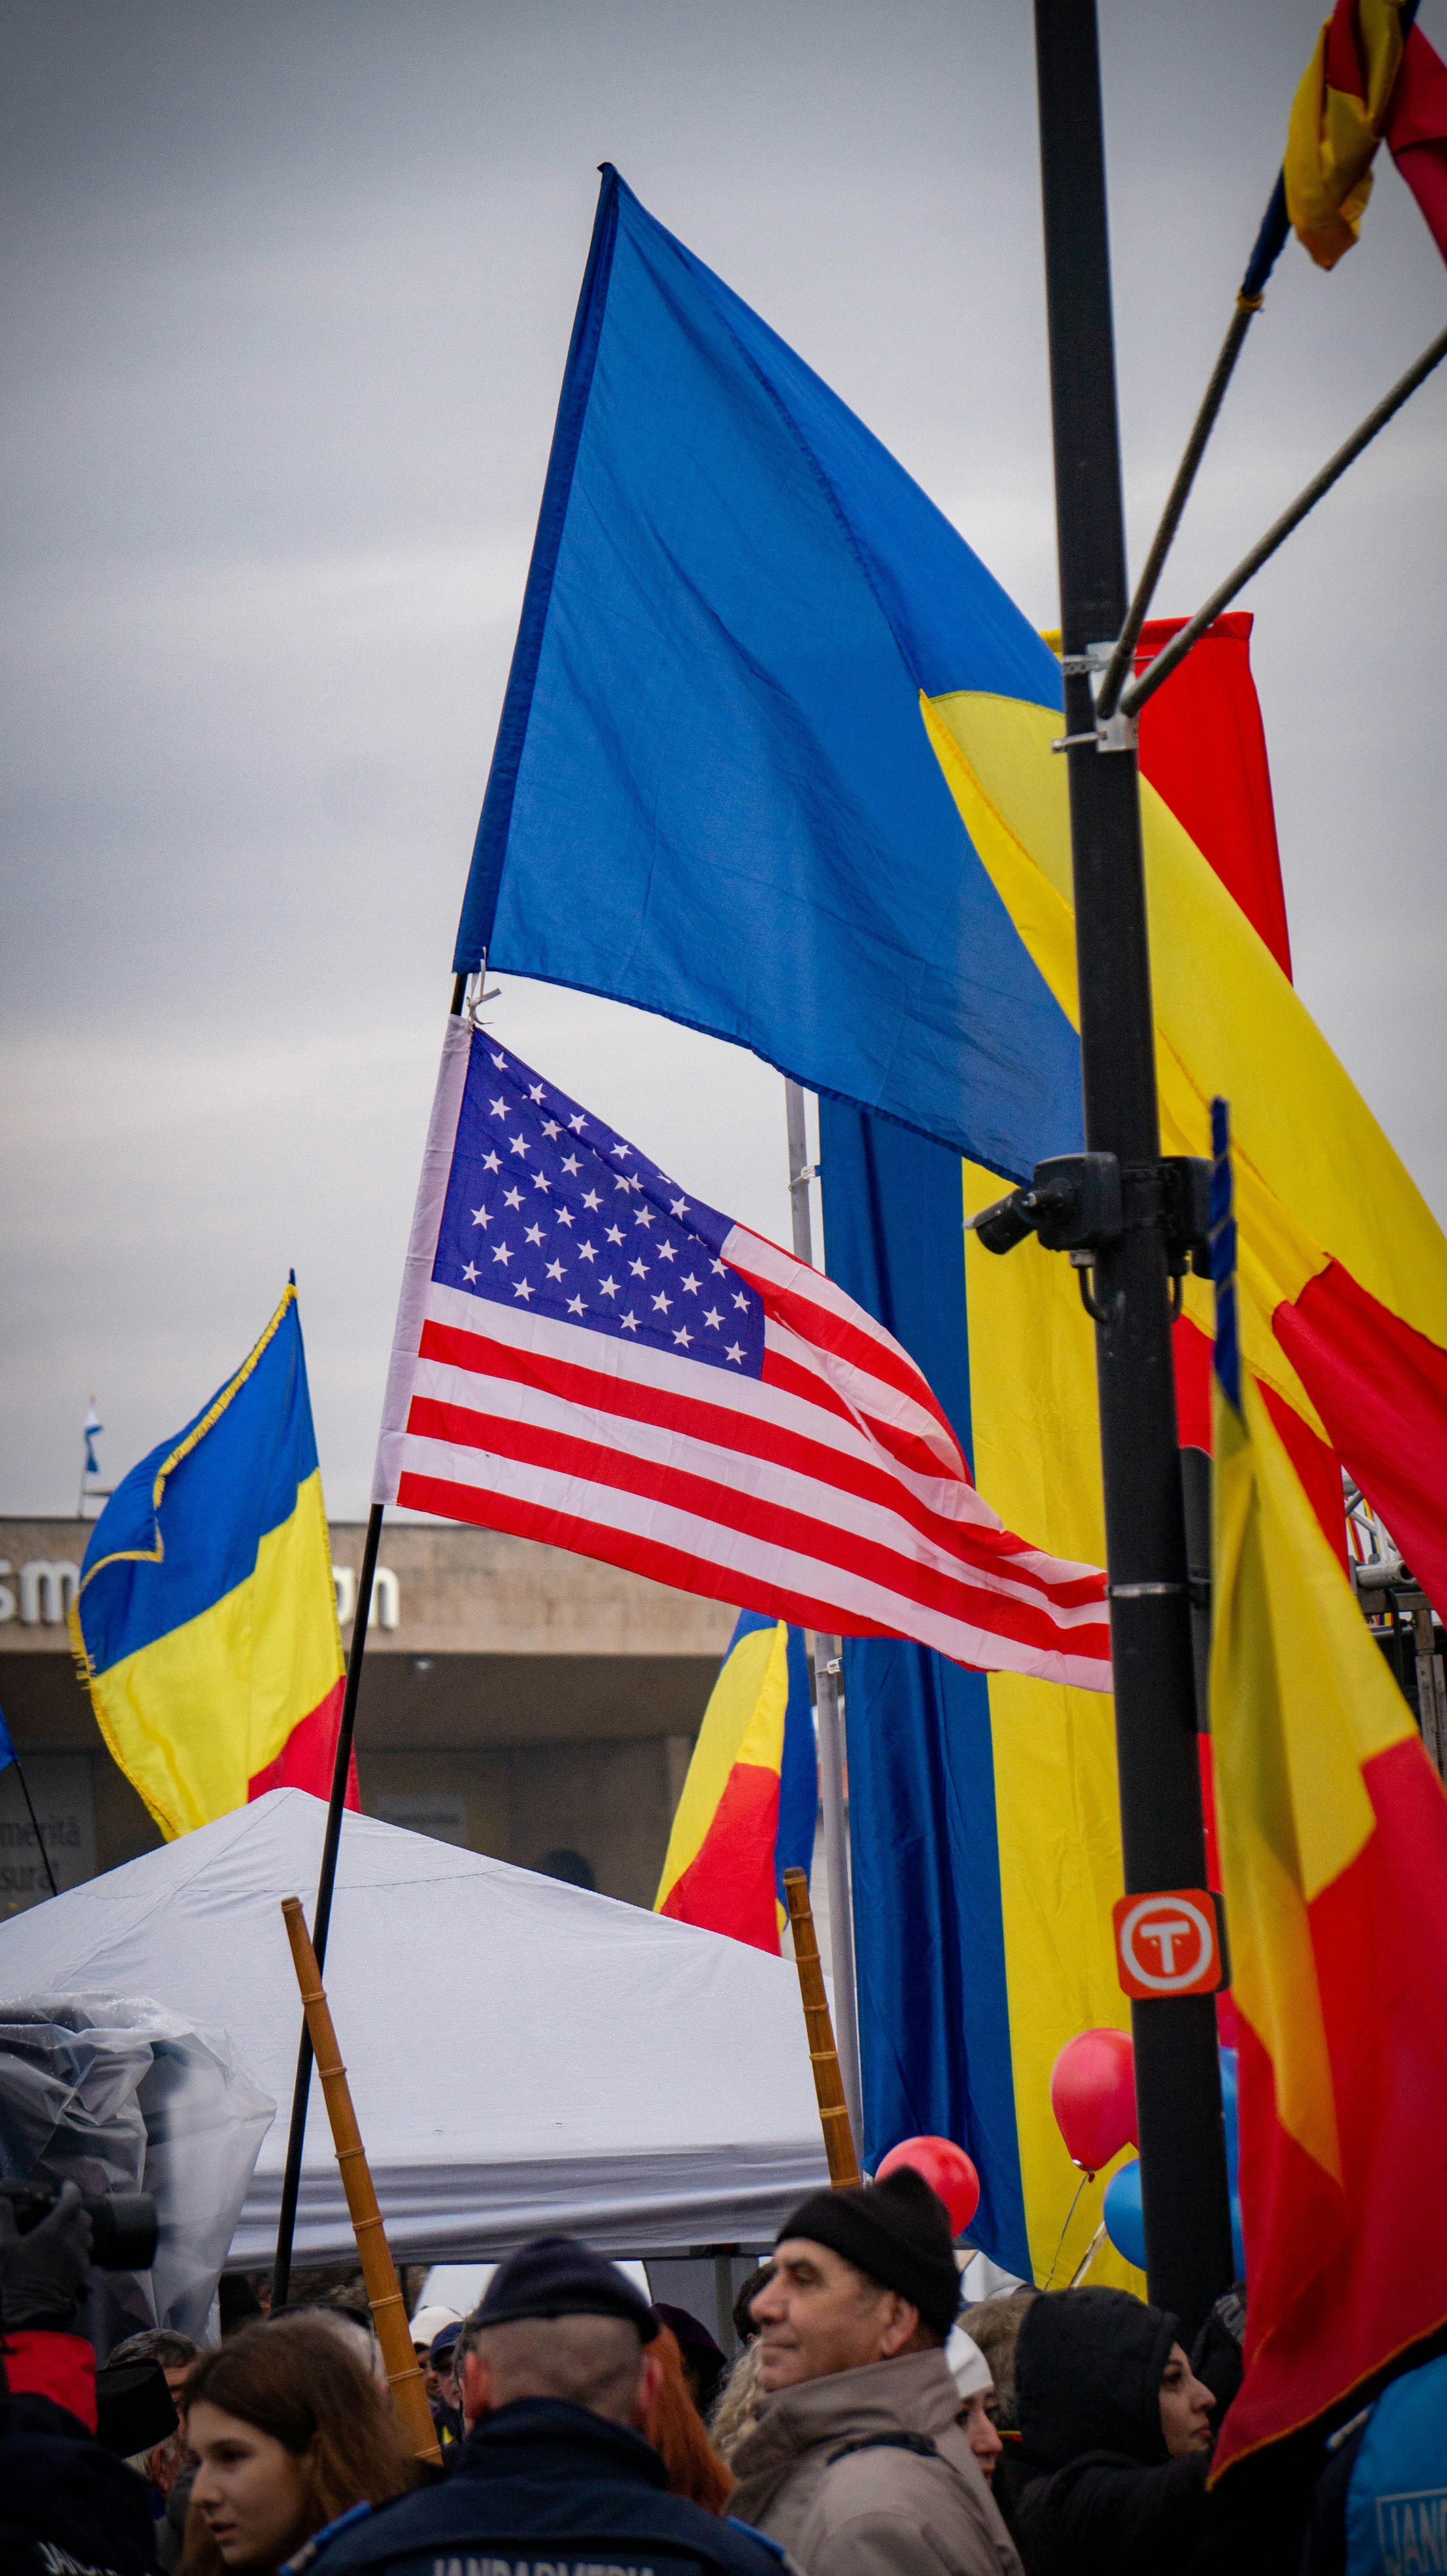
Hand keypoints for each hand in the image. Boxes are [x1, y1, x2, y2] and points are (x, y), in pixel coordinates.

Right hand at [0, 2181, 93, 2330]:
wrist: (31, 2313)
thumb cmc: (15, 2278)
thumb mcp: (3, 2247)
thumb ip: (4, 2219)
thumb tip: (2, 2199)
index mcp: (55, 2230)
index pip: (72, 2201)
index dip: (70, 2190)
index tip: (65, 2185)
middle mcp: (72, 2240)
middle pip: (84, 2216)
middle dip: (76, 2209)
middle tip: (61, 2210)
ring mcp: (79, 2257)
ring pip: (87, 2234)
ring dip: (79, 2227)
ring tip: (65, 2229)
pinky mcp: (81, 2273)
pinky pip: (86, 2252)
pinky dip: (79, 2245)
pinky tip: (66, 2251)